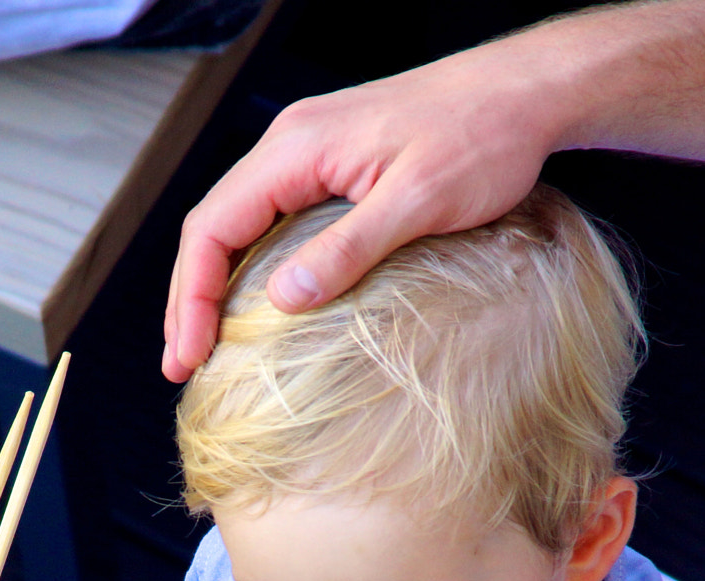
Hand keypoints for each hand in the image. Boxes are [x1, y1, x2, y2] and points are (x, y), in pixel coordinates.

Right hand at [162, 27, 568, 381]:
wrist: (522, 94)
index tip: (189, 354)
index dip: (191, 296)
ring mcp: (309, 151)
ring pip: (238, 223)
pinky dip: (249, 264)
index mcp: (296, 149)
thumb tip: (282, 299)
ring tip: (204, 342)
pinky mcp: (333, 164)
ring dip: (214, 283)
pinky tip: (255, 301)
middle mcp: (290, 145)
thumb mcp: (417, 201)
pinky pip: (270, 217)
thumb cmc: (481, 137)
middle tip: (182, 363)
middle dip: (189, 297)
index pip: (212, 227)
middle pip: (212, 226)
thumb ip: (347, 250)